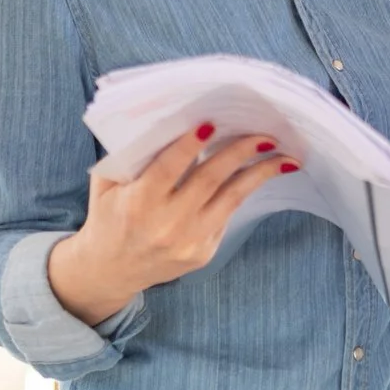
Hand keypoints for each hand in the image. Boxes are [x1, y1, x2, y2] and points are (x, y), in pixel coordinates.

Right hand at [48, 124, 295, 325]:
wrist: (111, 271)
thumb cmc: (109, 216)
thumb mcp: (106, 185)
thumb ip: (130, 156)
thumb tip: (167, 119)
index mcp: (138, 203)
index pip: (169, 167)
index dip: (190, 145)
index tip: (211, 123)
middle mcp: (166, 224)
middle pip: (210, 179)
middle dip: (240, 152)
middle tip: (264, 133)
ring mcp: (188, 241)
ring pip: (231, 199)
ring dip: (260, 174)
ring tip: (284, 156)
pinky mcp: (203, 253)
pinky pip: (226, 215)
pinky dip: (243, 192)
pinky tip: (259, 174)